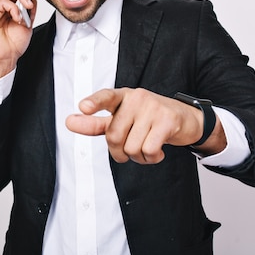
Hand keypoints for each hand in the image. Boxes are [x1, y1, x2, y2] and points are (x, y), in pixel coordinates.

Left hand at [65, 88, 225, 163]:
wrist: (185, 120)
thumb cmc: (147, 120)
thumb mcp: (121, 119)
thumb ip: (95, 123)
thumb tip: (69, 121)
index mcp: (121, 96)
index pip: (105, 97)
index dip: (94, 103)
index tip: (83, 107)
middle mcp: (136, 97)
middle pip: (114, 136)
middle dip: (120, 152)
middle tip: (132, 148)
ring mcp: (153, 107)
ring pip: (132, 147)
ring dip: (138, 157)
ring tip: (148, 147)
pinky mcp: (168, 120)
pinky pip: (149, 150)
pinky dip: (152, 158)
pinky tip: (158, 151)